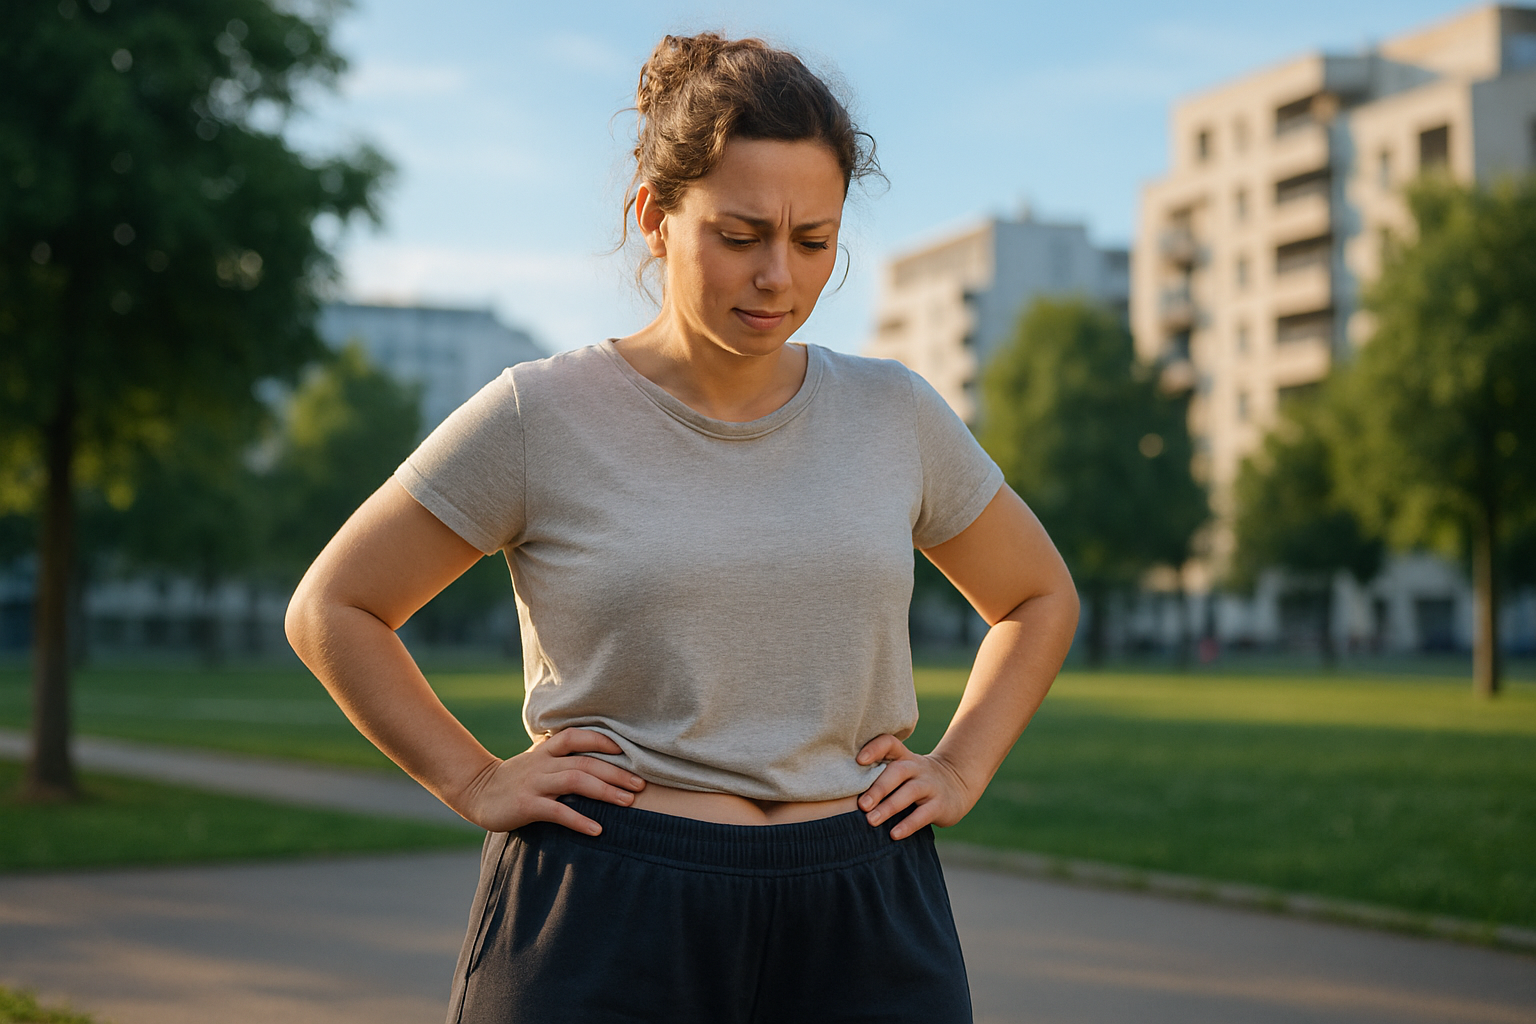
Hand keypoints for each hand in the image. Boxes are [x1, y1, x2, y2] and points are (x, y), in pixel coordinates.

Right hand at [452, 729, 645, 835]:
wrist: (477, 792)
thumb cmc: (516, 778)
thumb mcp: (539, 761)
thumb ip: (563, 758)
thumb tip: (601, 761)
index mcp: (546, 750)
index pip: (577, 736)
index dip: (603, 740)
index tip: (629, 751)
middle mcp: (543, 763)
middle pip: (585, 762)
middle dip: (616, 772)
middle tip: (641, 784)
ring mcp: (534, 783)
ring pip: (575, 781)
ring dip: (605, 791)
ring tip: (628, 802)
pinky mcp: (527, 805)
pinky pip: (557, 812)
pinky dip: (579, 820)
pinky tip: (597, 829)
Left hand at [855, 734, 976, 840]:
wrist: (957, 784)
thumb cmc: (915, 779)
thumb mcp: (903, 769)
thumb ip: (879, 773)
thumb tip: (841, 791)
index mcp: (904, 757)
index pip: (889, 743)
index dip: (875, 748)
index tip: (858, 760)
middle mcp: (917, 768)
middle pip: (898, 771)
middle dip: (878, 787)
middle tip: (861, 804)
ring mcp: (930, 785)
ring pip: (910, 792)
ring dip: (889, 807)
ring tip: (871, 820)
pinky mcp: (940, 805)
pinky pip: (923, 814)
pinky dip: (908, 824)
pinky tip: (894, 834)